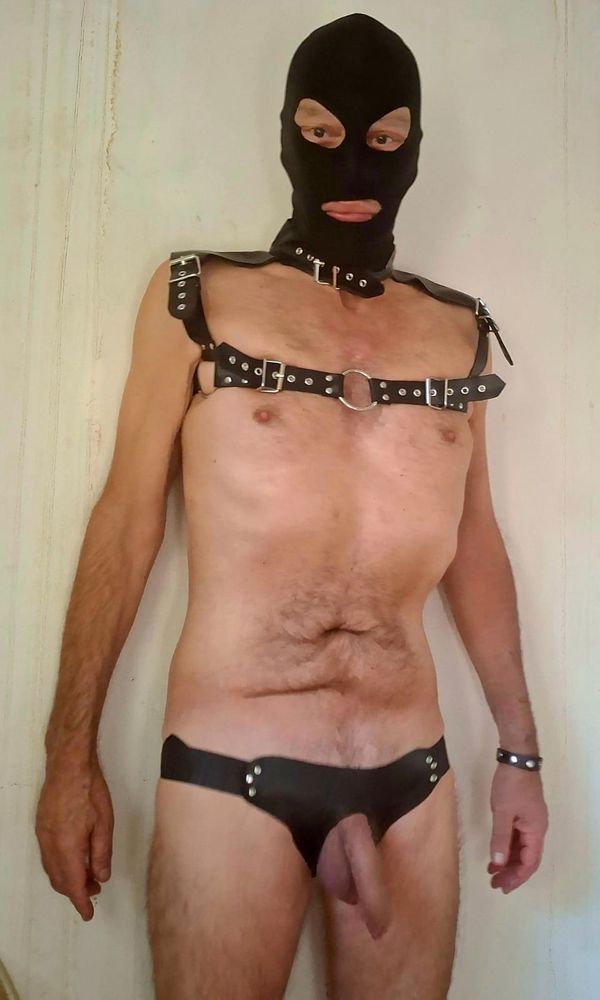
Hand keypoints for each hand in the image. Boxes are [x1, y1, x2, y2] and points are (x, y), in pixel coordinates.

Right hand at [35, 756, 113, 920]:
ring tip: (88, 875)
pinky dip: (60, 865)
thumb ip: (102, 853)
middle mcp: (50, 845)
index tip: (88, 913)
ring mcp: (42, 836)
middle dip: (76, 891)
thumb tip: (101, 877)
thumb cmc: (89, 790)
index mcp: (67, 847)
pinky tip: (74, 859)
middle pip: (60, 880)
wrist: (68, 765)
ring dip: (68, 878)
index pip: (73, 884)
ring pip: (52, 869)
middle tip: (94, 890)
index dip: (81, 902)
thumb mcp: (104, 823)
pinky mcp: (41, 827)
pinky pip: (48, 856)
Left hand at [487, 763, 547, 892]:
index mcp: (536, 830)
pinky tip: (495, 853)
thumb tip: (497, 862)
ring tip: (491, 872)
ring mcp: (530, 821)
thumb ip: (500, 838)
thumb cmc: (511, 784)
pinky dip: (506, 847)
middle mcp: (536, 829)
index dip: (517, 877)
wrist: (516, 758)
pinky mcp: (522, 814)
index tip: (502, 887)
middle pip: (526, 858)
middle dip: (511, 872)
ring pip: (520, 848)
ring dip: (507, 861)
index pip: (529, 862)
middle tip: (494, 883)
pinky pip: (516, 837)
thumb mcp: (503, 812)